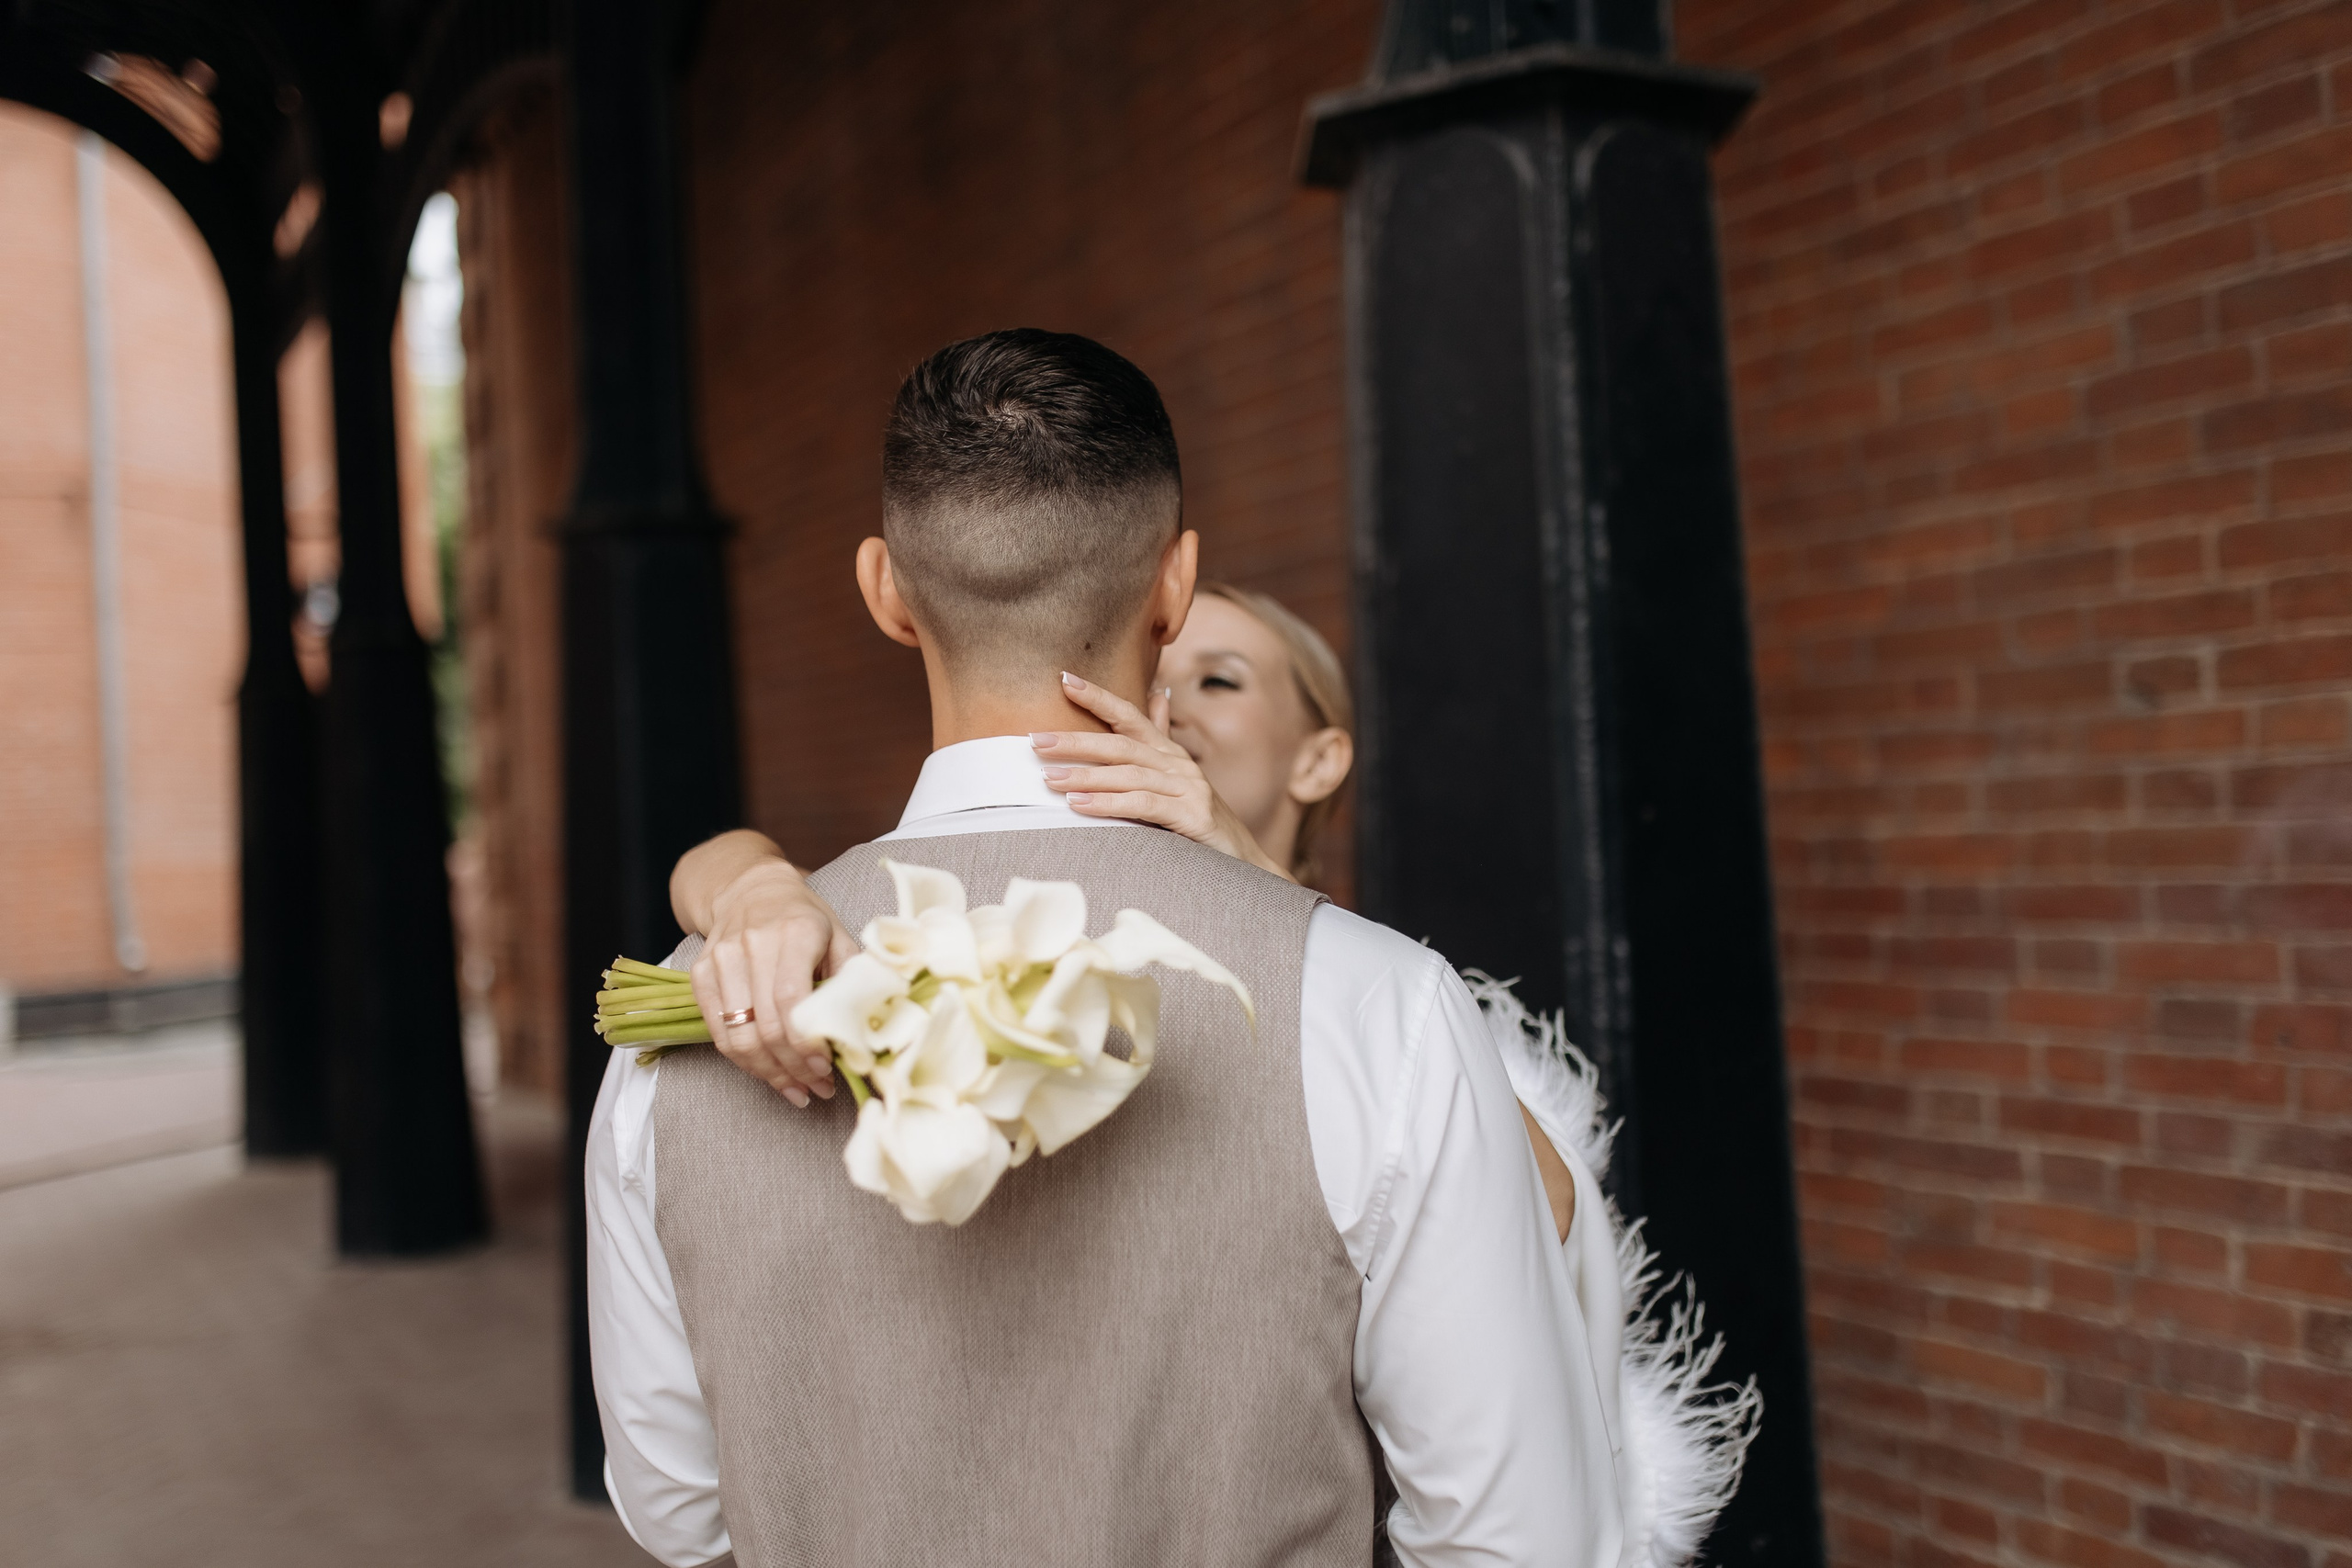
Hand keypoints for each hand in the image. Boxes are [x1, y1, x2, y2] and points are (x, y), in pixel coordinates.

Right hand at [687, 857, 858, 1105]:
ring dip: (769, 1073)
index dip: (806, 1044)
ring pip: (738, 1036)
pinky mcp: (700, 974)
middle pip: (765, 1026)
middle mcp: (752, 944)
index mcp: (794, 932)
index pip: (791, 1000)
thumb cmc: (805, 920)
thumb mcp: (840, 938)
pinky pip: (718, 1032)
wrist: (753, 890)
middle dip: (794, 1068)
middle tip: (818, 1089)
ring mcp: (721, 960)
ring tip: (797, 1090)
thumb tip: (866, 1035)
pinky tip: (770, 1074)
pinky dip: (744, 1062)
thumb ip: (852, 981)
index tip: (826, 1070)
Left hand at [1033, 672, 1292, 881]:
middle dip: (1077, 740)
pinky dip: (1109, 804)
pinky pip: (1143, 805)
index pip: (1130, 716)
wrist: (1244, 863)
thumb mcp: (1178, 781)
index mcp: (1170, 754)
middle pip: (1122, 744)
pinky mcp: (1193, 816)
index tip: (1064, 679)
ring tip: (1049, 779)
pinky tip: (1079, 807)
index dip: (1099, 696)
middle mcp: (1179, 765)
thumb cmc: (1200, 824)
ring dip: (1085, 776)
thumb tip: (1156, 695)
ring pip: (1129, 774)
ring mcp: (1189, 789)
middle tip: (1035, 740)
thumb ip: (1161, 740)